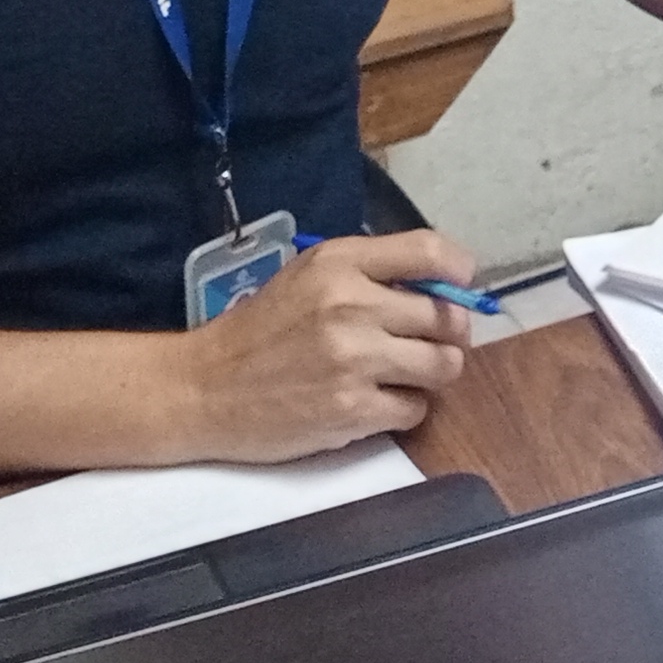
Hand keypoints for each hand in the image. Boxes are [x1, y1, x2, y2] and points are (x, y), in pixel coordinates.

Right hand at [171, 229, 476, 460]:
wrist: (203, 389)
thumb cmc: (260, 331)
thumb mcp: (307, 278)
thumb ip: (369, 274)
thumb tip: (443, 289)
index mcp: (339, 264)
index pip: (431, 252)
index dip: (459, 272)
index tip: (459, 288)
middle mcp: (352, 306)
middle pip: (446, 318)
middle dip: (445, 335)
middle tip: (423, 345)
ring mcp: (355, 360)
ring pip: (443, 366)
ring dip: (430, 374)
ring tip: (399, 375)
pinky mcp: (353, 410)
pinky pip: (415, 408)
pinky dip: (403, 409)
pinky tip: (373, 403)